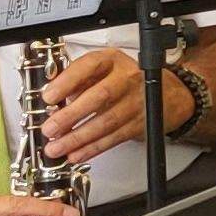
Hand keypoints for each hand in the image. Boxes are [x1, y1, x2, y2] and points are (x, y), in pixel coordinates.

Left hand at [39, 45, 147, 162]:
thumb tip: (50, 100)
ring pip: (107, 121)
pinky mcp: (142, 123)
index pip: (90, 66)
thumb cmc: (124, 80)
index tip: (48, 97)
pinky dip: (93, 148)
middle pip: (100, 96)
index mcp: (112, 61)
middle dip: (72, 115)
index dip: (68, 81)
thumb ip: (77, 81)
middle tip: (50, 129)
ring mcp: (138, 101)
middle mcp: (128, 78)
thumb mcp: (102, 71)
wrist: (168, 94)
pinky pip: (115, 137)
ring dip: (79, 137)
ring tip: (56, 147)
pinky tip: (76, 154)